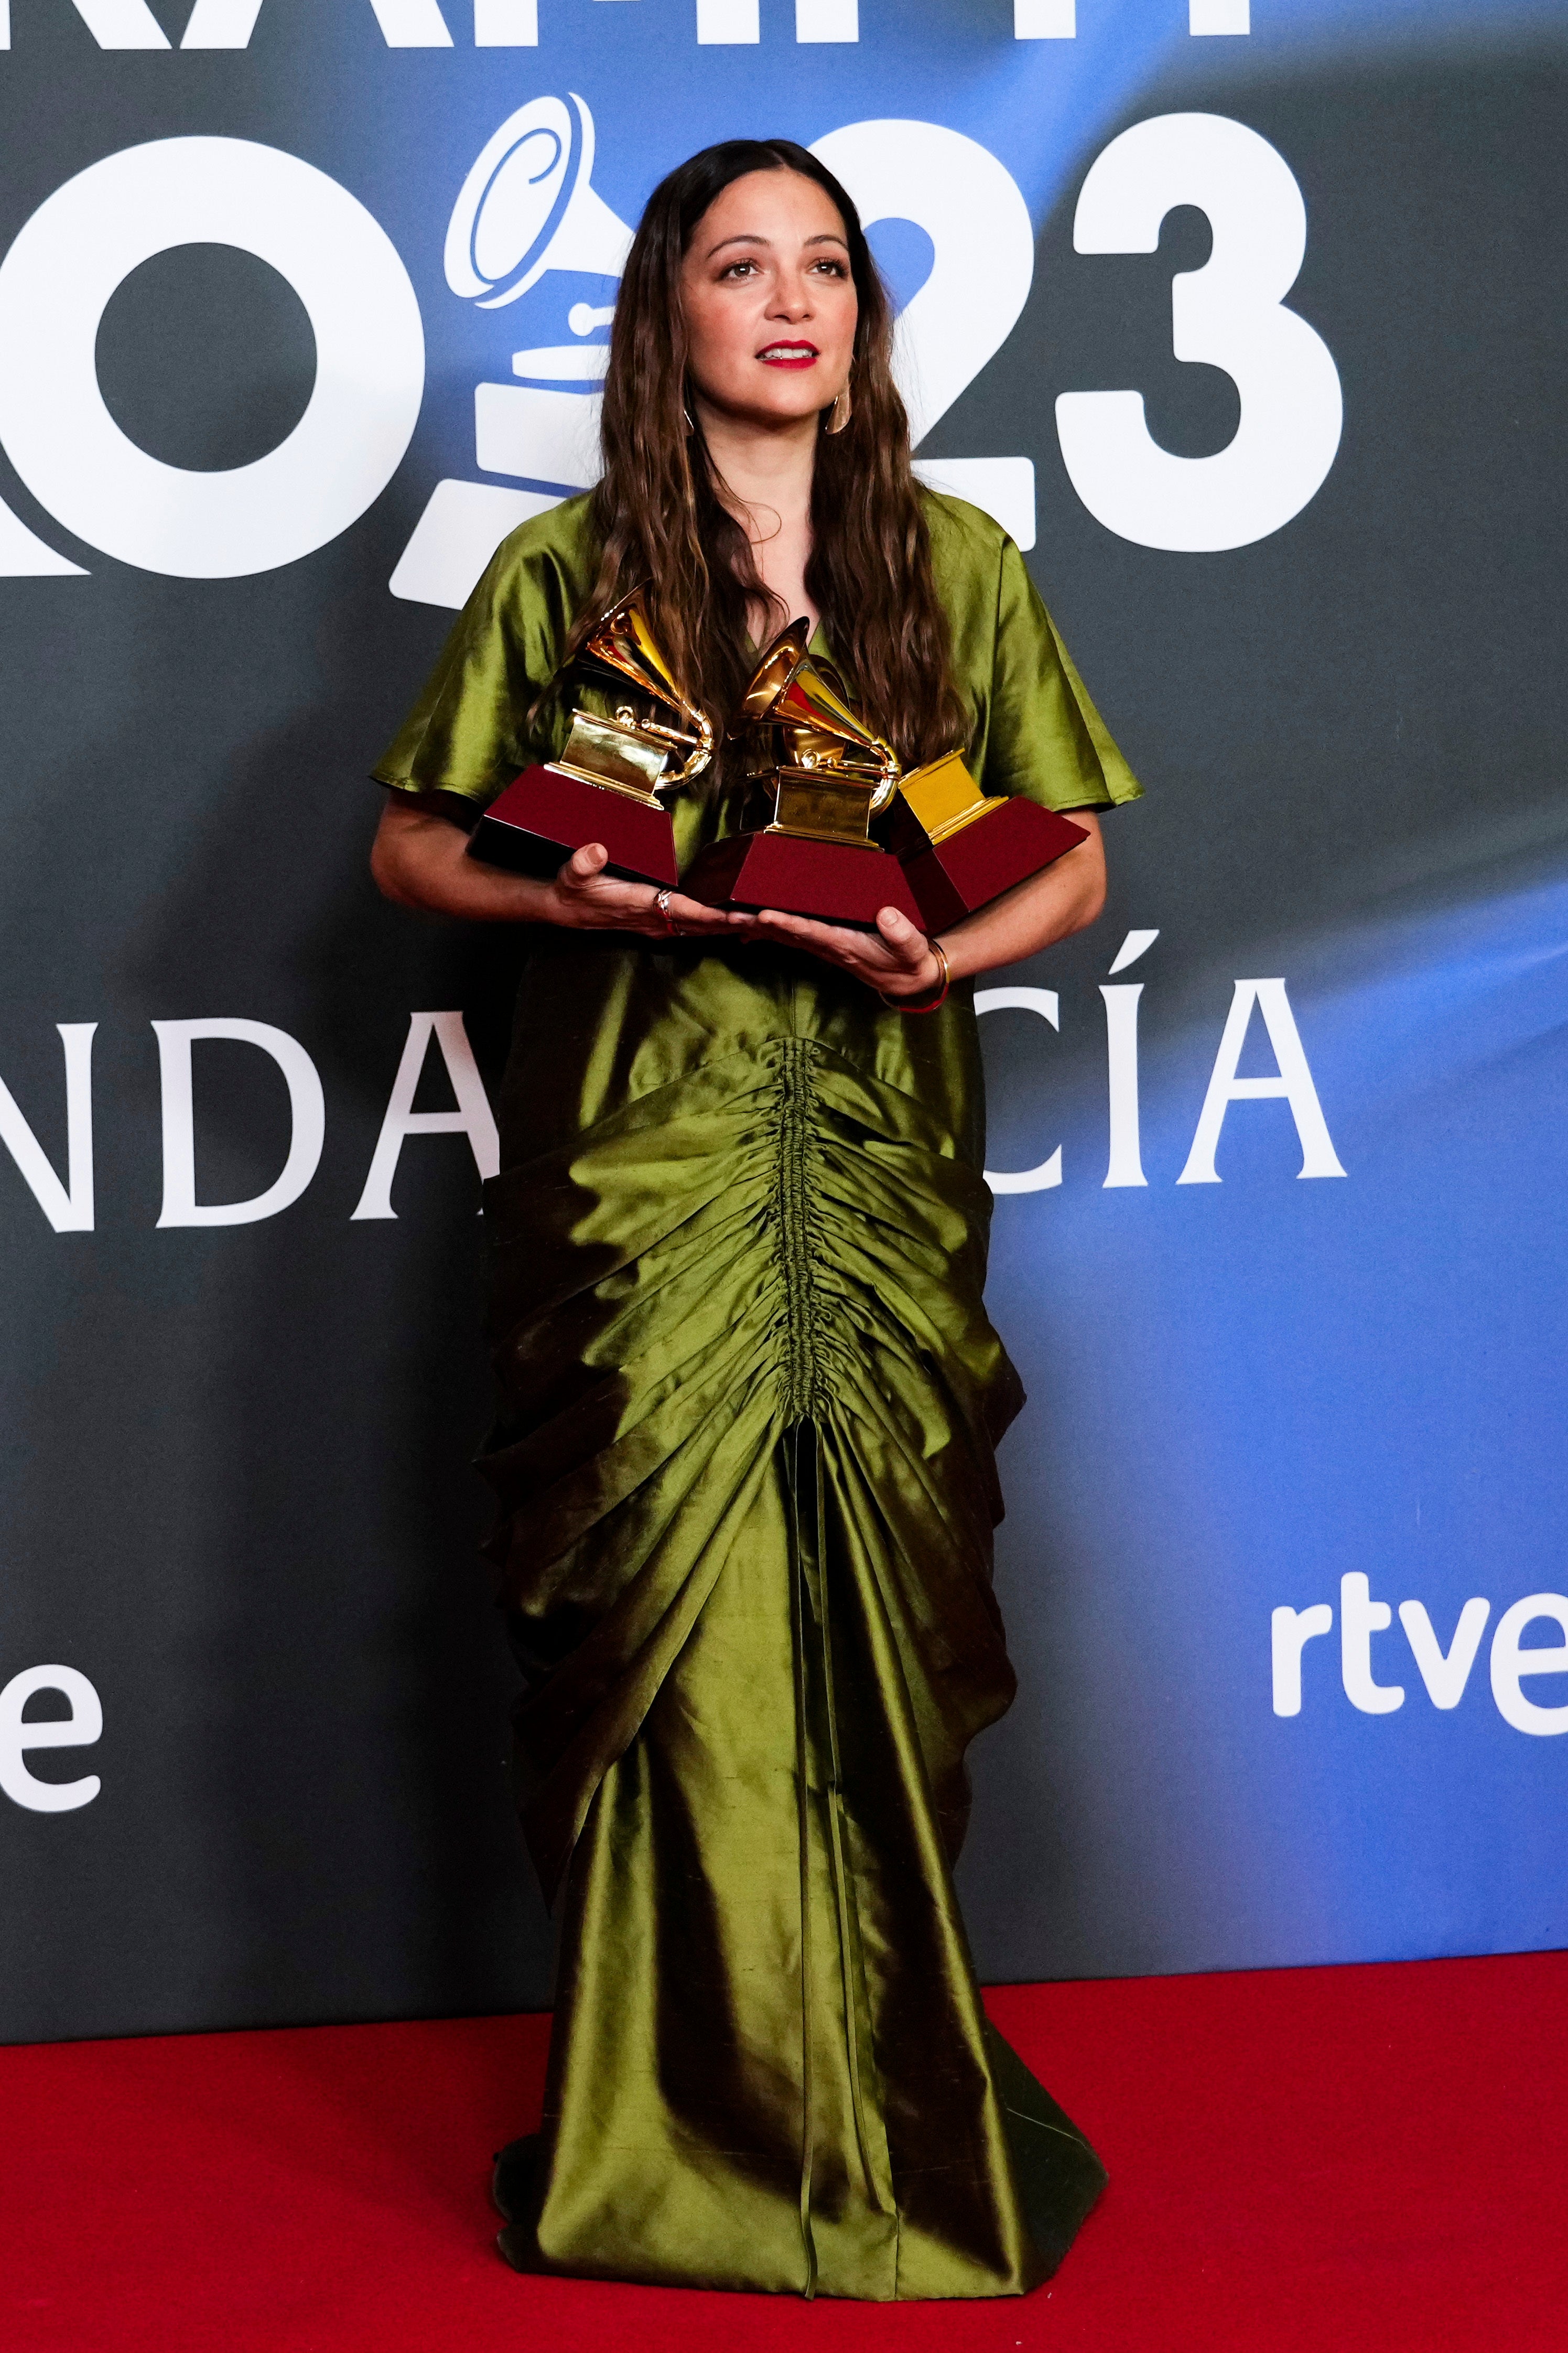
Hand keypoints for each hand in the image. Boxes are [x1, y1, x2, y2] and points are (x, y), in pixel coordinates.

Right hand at [546, 843, 755, 938]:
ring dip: (730, 928)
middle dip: (734, 925)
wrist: (563, 908)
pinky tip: (735, 924)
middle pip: (703, 926)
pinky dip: (715, 927)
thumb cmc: (571, 890)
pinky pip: (692, 927)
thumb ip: (583, 863)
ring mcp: (657, 924)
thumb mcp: (571, 875)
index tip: (739, 916)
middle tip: (769, 921)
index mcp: (642, 905)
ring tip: (762, 923)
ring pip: (701, 930)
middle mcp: (654, 920)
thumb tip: (597, 850)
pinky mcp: (657, 922)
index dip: (712, 916)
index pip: (684, 912)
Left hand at [749, 902, 942, 999]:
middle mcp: (829, 947)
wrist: (910, 980)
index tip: (765, 915)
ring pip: (785, 937)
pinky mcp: (826, 944)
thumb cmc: (911, 961)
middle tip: (731, 914)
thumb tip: (886, 914)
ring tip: (730, 916)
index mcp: (847, 945)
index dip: (788, 924)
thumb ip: (902, 934)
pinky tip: (749, 928)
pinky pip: (792, 937)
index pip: (812, 932)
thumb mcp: (913, 949)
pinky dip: (770, 931)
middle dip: (759, 925)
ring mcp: (825, 947)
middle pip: (788, 935)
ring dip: (758, 928)